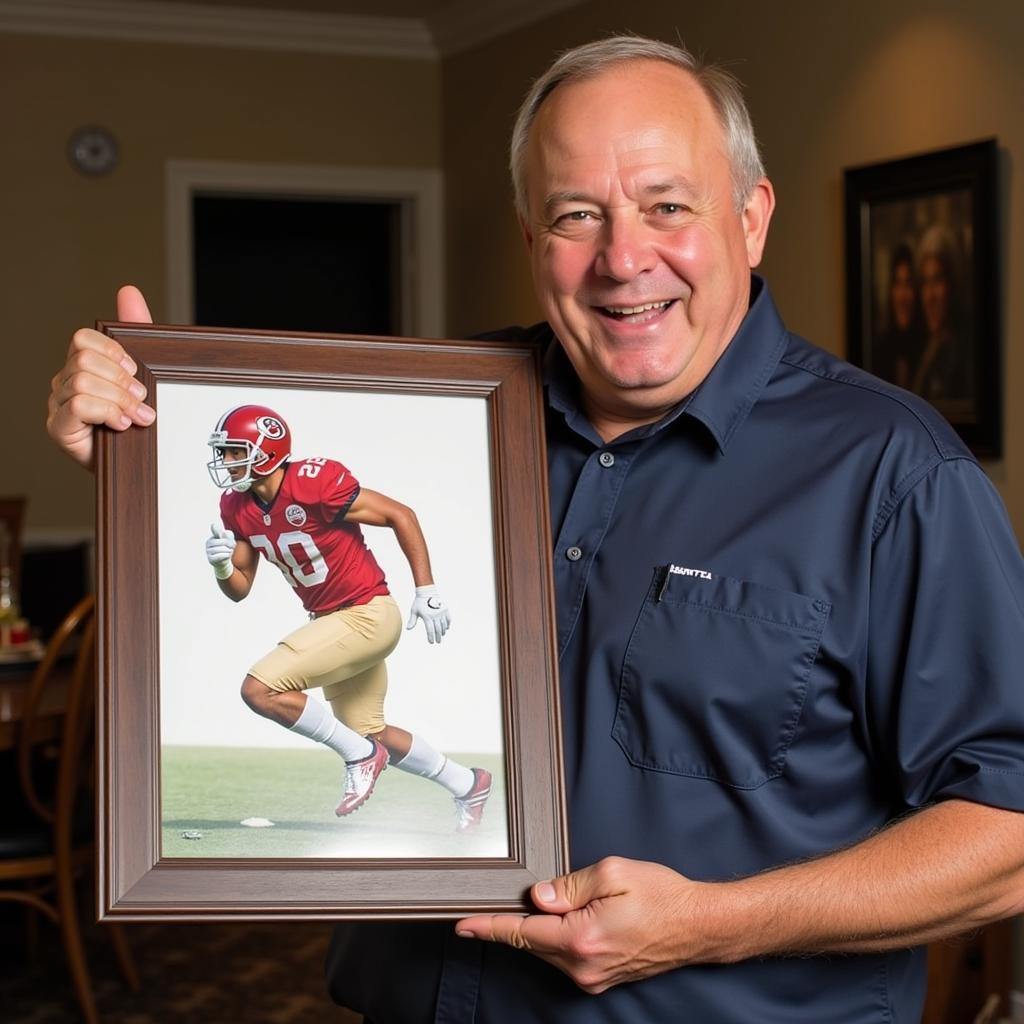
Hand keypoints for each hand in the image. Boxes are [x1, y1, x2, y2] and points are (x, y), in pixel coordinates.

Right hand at [46, 285, 155, 468]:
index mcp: (82, 366)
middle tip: (142, 399)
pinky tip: (121, 424)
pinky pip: (77, 404)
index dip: (113, 351)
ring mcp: (57, 406)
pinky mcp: (59, 429)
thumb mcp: (141, 376)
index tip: (136, 371)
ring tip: (137, 416)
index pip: (83, 339)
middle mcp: (64, 383)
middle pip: (84, 359)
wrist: (135, 465)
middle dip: (121, 379)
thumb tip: (128, 291)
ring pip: (83, 381)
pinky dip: (106, 411)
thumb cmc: (136, 421)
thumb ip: (135, 335)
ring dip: (119, 399)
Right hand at [205, 523, 235, 579]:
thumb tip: (222, 531)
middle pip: (223, 541)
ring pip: (222, 549)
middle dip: (230, 545)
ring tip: (229, 552)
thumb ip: (228, 535)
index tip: (213, 524)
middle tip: (232, 547)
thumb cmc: (227, 549)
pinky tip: (226, 556)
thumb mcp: (230, 541)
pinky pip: (220, 556)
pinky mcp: (210, 559)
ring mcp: (208, 551)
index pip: (216, 531)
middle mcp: (208, 543)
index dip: (220, 530)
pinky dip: (226, 556)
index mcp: (213, 537)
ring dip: (229, 551)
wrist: (224, 562)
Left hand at [406, 585, 449, 643]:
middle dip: (438, 637)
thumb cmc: (419, 602)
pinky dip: (448, 624)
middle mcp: (435, 615)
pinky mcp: (445, 609)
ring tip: (441, 635)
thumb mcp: (414, 611)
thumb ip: (412, 620)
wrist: (427, 591)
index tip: (431, 642)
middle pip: (438, 629)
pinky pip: (448, 619)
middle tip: (438, 642)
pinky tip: (446, 628)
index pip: (430, 630)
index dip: (431, 637)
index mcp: (427, 616)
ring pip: (444, 625)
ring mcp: (441, 612)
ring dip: (443, 632)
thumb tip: (408, 629)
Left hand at [456, 857, 711, 993]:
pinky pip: (566, 957)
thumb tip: (537, 897)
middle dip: (519, 919)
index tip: (461, 925)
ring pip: (549, 949)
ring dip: (543, 928)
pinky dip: (559, 938)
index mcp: (581, 938)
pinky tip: (571, 919)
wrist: (699, 926)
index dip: (489, 927)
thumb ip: (570, 885)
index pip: (523, 931)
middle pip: (533, 942)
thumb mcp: (613, 873)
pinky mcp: (601, 978)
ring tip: (560, 902)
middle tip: (509, 896)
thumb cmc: (662, 895)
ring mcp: (592, 977)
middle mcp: (583, 966)